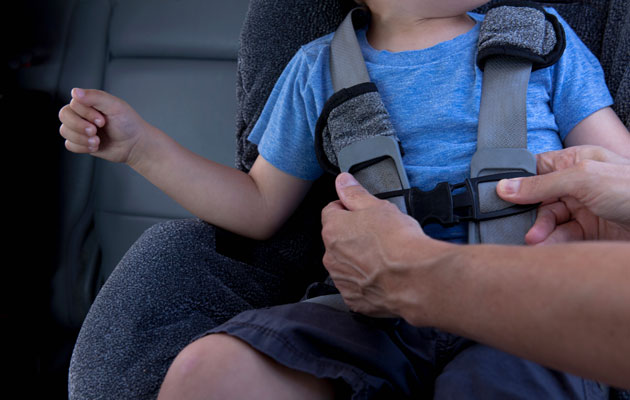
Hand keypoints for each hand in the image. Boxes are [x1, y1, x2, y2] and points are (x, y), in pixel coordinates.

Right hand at [58, 88, 149, 163]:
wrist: (135, 145)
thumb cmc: (128, 123)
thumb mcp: (115, 106)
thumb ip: (95, 97)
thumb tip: (75, 92)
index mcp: (89, 102)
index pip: (73, 104)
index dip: (86, 113)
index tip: (102, 121)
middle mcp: (82, 114)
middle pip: (64, 115)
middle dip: (79, 126)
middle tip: (95, 131)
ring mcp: (80, 129)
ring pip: (64, 131)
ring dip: (81, 138)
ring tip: (97, 141)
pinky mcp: (81, 143)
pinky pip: (69, 145)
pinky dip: (81, 147)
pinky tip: (95, 146)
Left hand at [321, 173, 449, 317]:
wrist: (415, 279)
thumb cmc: (398, 242)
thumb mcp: (378, 207)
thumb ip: (355, 194)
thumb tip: (343, 181)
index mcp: (333, 229)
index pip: (331, 211)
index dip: (348, 209)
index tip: (362, 212)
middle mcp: (331, 256)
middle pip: (338, 240)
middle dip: (354, 236)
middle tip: (379, 235)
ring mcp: (341, 280)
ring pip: (346, 264)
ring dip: (359, 259)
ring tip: (384, 257)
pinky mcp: (354, 300)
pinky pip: (356, 286)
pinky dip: (367, 281)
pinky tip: (384, 275)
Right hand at [497, 145, 629, 243]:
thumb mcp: (583, 179)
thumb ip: (541, 183)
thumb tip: (505, 186)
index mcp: (575, 161)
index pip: (536, 170)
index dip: (518, 183)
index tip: (502, 198)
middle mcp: (579, 184)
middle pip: (539, 199)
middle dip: (530, 214)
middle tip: (526, 227)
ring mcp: (585, 208)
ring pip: (550, 221)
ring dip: (540, 231)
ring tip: (536, 241)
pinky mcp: (591, 231)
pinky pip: (563, 237)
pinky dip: (553, 243)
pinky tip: (548, 247)